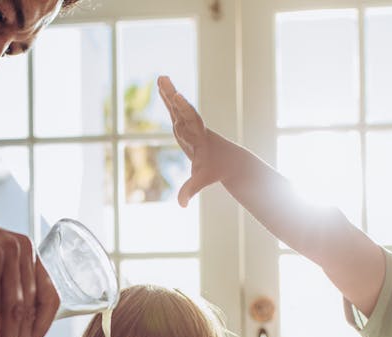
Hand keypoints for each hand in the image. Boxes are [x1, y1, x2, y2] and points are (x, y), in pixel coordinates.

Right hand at [156, 75, 227, 206]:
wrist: (230, 160)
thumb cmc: (216, 169)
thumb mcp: (203, 179)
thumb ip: (191, 189)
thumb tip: (181, 204)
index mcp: (199, 138)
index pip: (190, 122)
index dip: (183, 109)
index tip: (177, 97)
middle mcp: (194, 128)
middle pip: (182, 109)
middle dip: (173, 96)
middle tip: (165, 81)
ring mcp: (190, 125)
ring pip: (177, 107)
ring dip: (168, 92)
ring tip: (161, 77)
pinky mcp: (185, 125)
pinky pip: (175, 110)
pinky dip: (167, 99)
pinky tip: (162, 87)